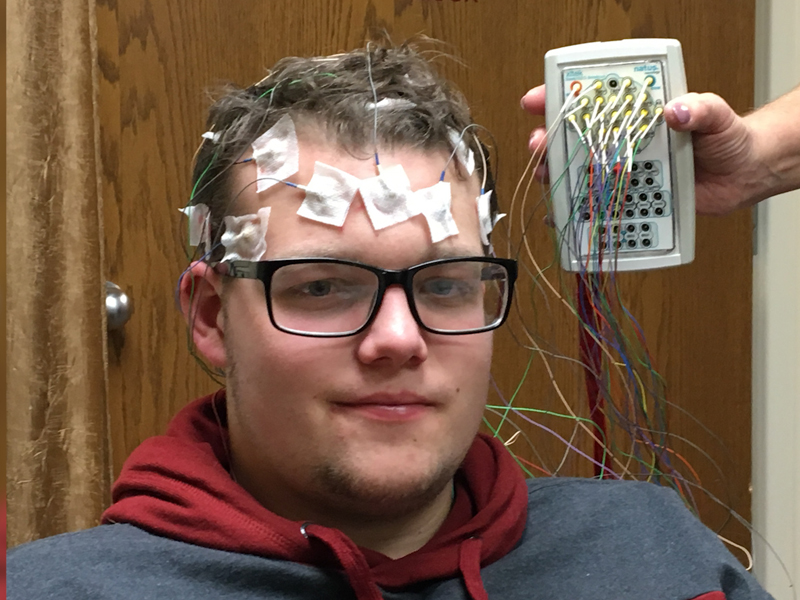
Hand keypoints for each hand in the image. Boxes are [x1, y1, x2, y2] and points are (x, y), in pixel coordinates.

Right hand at [521, 85, 765, 214]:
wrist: (743, 175)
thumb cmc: (728, 138)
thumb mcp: (715, 116)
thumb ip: (699, 110)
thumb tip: (677, 110)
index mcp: (637, 114)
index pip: (592, 100)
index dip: (561, 98)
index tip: (536, 102)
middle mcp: (624, 141)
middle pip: (575, 138)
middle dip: (549, 141)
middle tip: (539, 145)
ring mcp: (625, 170)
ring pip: (580, 171)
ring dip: (556, 175)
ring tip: (545, 179)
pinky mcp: (631, 197)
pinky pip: (599, 204)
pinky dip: (577, 212)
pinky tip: (560, 217)